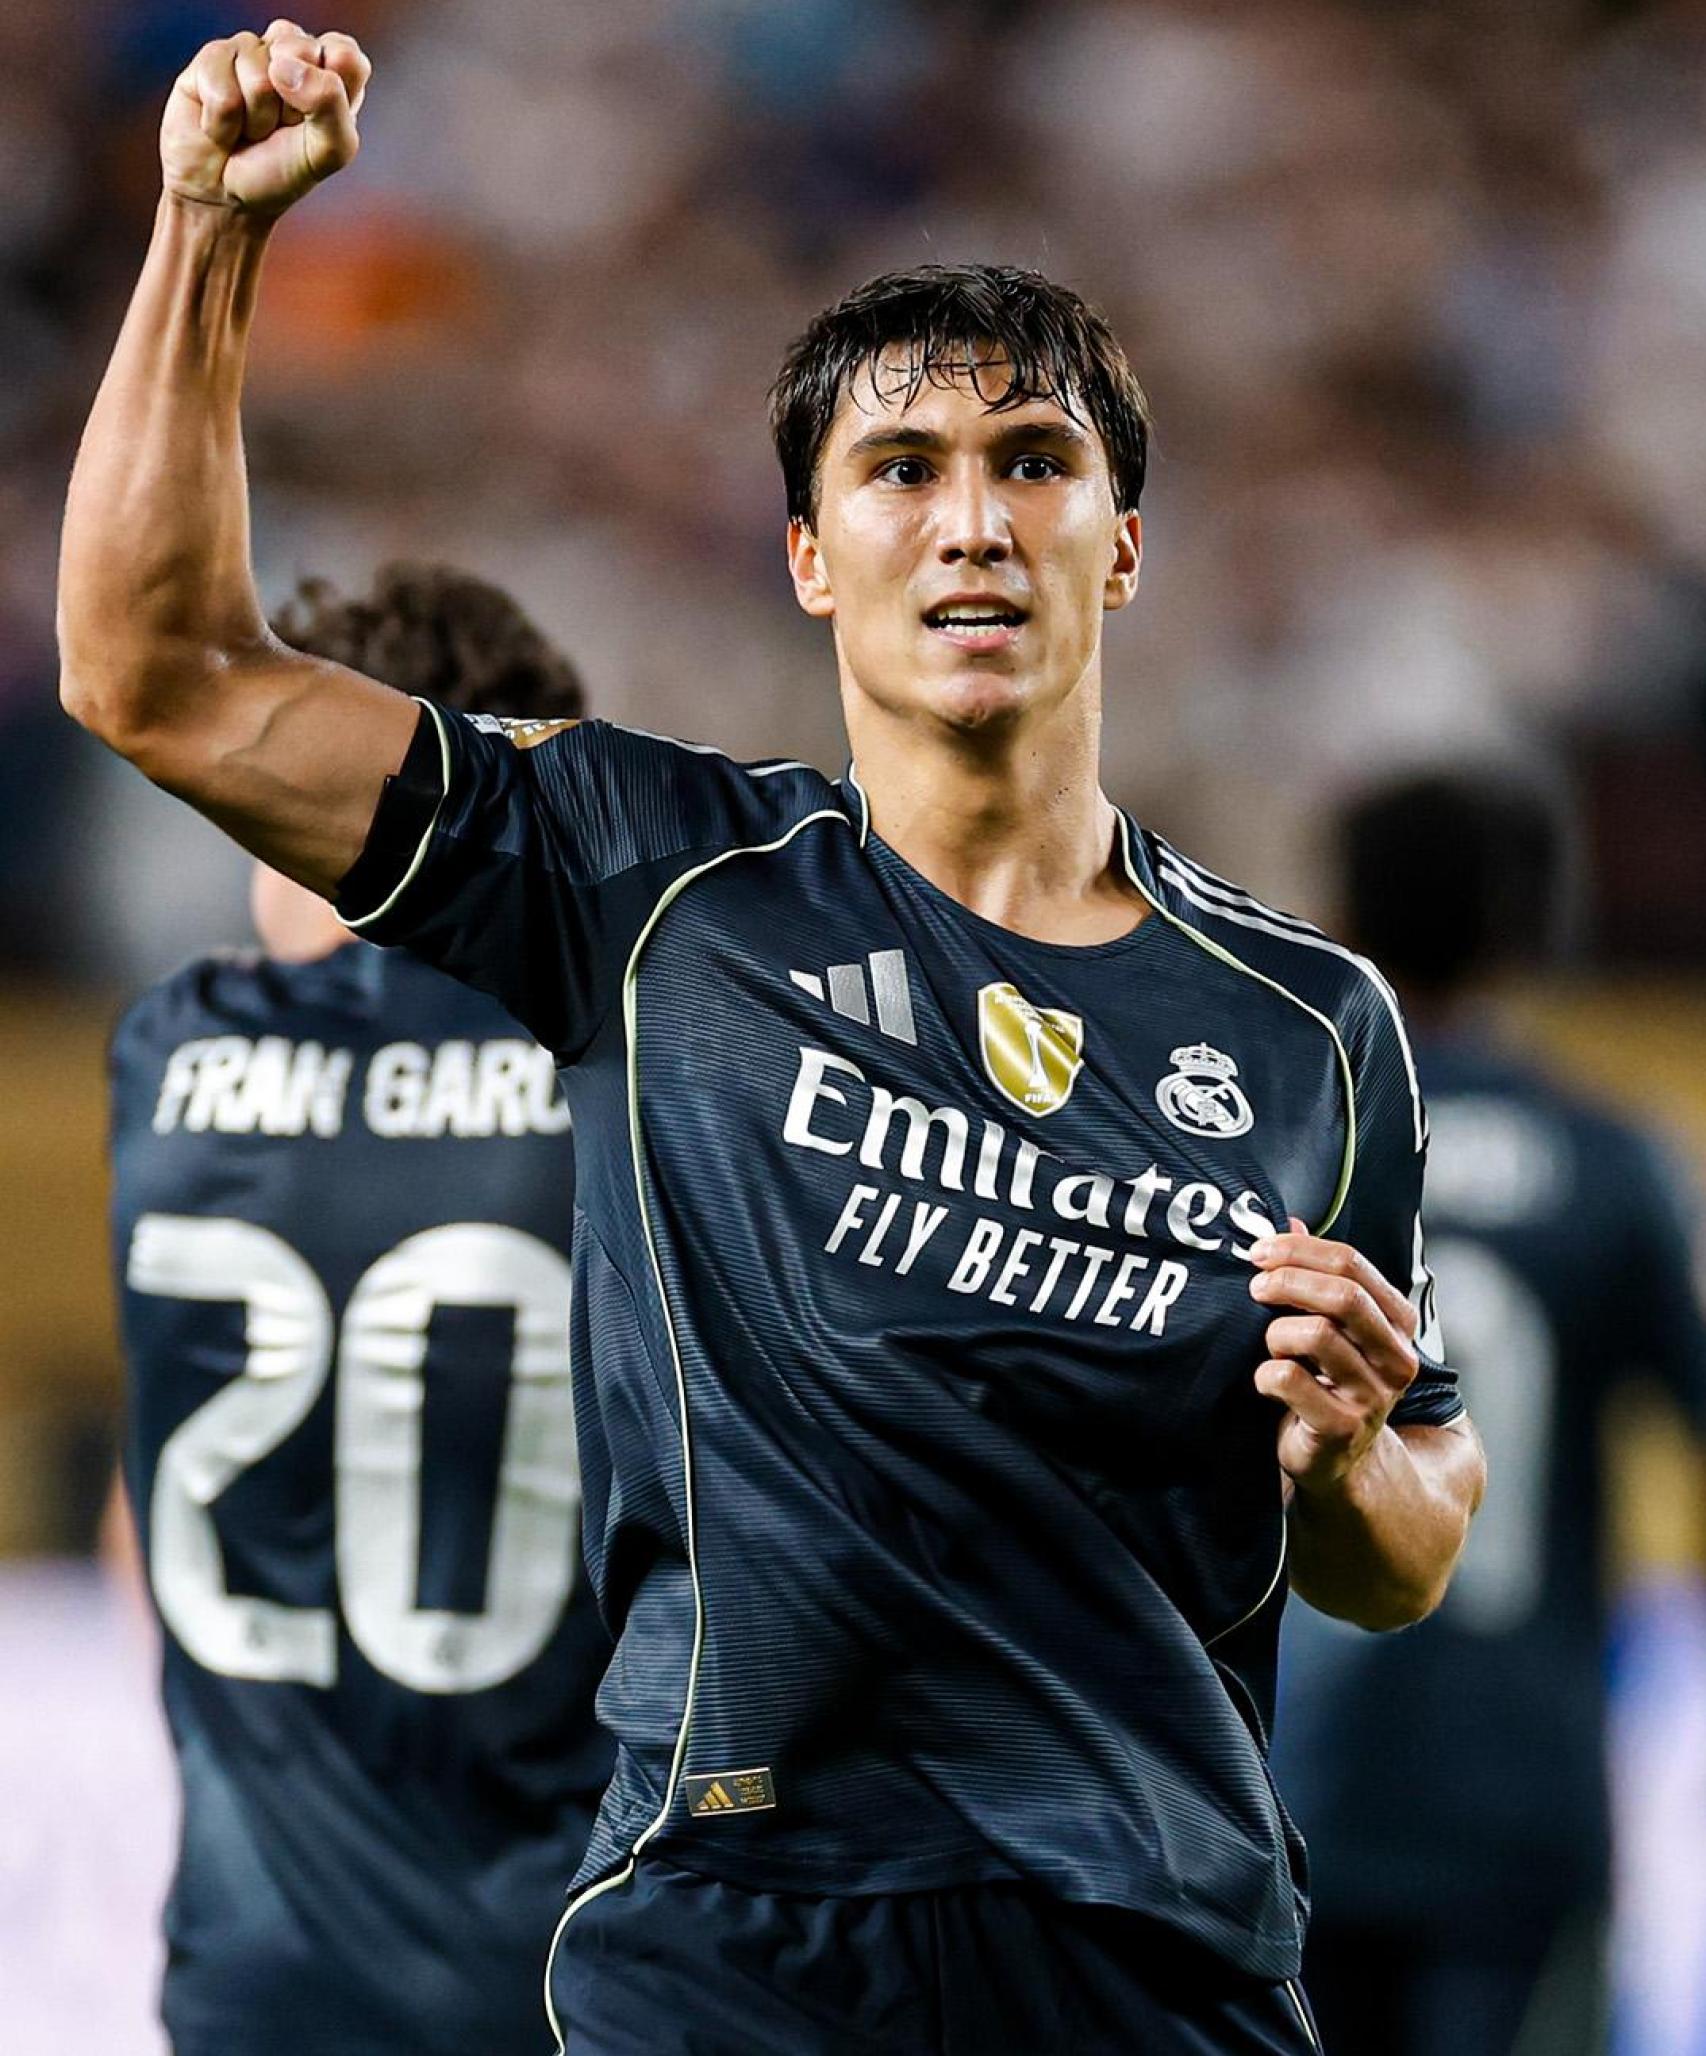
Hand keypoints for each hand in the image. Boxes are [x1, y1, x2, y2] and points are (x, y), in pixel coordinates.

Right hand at [161, 21, 369, 216]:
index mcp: (330, 72)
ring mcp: (249, 50)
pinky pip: (221, 88)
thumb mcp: (328, 152)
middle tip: (280, 127)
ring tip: (250, 131)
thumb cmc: (281, 172)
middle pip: (301, 52)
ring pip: (258, 76)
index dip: (330, 88)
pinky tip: (222, 126)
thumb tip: (284, 65)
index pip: (345, 54)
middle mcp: (290, 52)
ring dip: (255, 120)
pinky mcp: (211, 58)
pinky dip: (223, 123)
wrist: (224, 194)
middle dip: (291, 106)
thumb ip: (330, 104)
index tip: (316, 122)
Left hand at [1248, 1217, 1418, 1495]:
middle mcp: (1396, 1357)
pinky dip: (1265, 1374)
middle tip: (1255, 1288)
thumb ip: (1313, 1274)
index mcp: (1396, 1321)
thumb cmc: (1326, 1380)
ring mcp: (1373, 1396)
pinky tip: (1266, 1382)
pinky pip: (1289, 1380)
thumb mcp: (1328, 1325)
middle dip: (1288, 1282)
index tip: (1260, 1251)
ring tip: (1271, 1347)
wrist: (1336, 1460)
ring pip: (1315, 1335)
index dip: (1299, 1251)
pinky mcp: (1341, 1429)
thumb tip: (1288, 1221)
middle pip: (1342, 1296)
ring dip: (1276, 1334)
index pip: (1352, 1264)